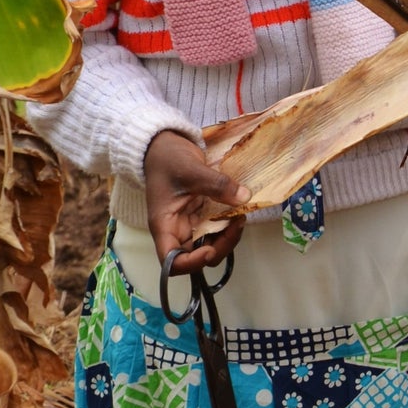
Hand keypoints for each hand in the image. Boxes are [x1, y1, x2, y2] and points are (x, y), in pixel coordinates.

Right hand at [144, 130, 247, 275]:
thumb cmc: (167, 158)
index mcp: (164, 225)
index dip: (191, 263)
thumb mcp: (191, 169)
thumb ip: (217, 185)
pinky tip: (238, 210)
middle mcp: (176, 229)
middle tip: (237, 224)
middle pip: (196, 256)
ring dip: (227, 236)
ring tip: (241, 216)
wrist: (163, 144)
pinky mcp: (199, 212)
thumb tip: (244, 198)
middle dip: (219, 247)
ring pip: (209, 243)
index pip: (171, 261)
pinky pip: (215, 226)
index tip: (211, 250)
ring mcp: (189, 221)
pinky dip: (227, 224)